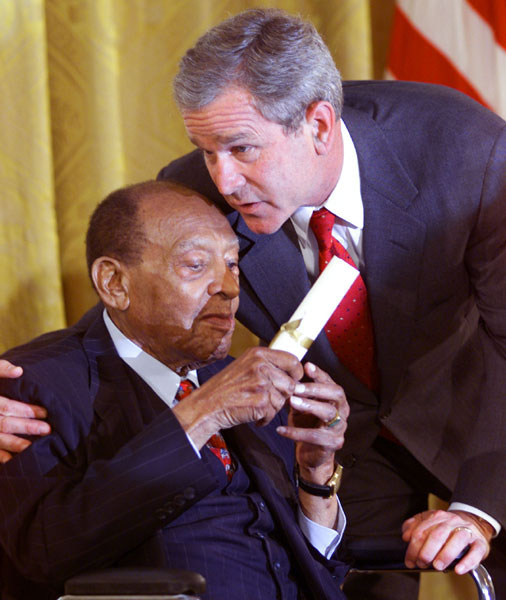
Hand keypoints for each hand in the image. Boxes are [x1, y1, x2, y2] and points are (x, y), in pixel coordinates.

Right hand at [0, 360, 50, 462]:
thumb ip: (1, 369)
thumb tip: (19, 371)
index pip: (8, 406)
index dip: (26, 410)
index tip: (46, 412)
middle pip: (5, 424)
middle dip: (26, 427)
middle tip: (47, 430)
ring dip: (15, 444)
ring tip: (33, 448)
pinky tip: (11, 459)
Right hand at [173, 347, 302, 447]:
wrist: (207, 405)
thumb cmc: (224, 388)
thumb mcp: (245, 365)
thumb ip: (266, 365)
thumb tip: (292, 371)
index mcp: (258, 354)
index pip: (292, 360)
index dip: (296, 373)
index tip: (293, 380)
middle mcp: (261, 366)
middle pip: (291, 383)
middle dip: (282, 395)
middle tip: (266, 399)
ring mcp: (261, 384)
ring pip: (283, 400)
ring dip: (272, 408)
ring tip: (254, 405)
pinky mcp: (261, 402)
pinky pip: (273, 413)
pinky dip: (264, 418)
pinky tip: (251, 414)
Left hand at [277, 361, 348, 479]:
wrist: (311, 454)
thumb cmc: (307, 425)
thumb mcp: (302, 406)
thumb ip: (299, 394)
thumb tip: (288, 376)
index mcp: (337, 400)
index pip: (331, 383)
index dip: (320, 374)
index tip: (307, 366)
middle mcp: (343, 411)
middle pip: (336, 394)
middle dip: (316, 388)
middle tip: (296, 387)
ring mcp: (340, 428)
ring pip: (328, 414)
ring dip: (309, 406)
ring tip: (291, 401)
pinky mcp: (333, 443)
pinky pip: (315, 436)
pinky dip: (296, 432)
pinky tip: (281, 430)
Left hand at [402, 509, 492, 573]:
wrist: (473, 522)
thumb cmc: (448, 527)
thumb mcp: (429, 522)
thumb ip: (414, 526)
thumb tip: (405, 536)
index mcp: (437, 516)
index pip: (422, 531)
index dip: (413, 548)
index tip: (410, 561)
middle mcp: (452, 522)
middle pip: (437, 535)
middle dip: (426, 551)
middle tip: (422, 563)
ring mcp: (467, 531)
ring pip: (456, 540)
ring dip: (445, 555)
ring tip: (437, 566)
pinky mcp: (480, 543)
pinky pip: (475, 552)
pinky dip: (467, 562)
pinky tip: (459, 570)